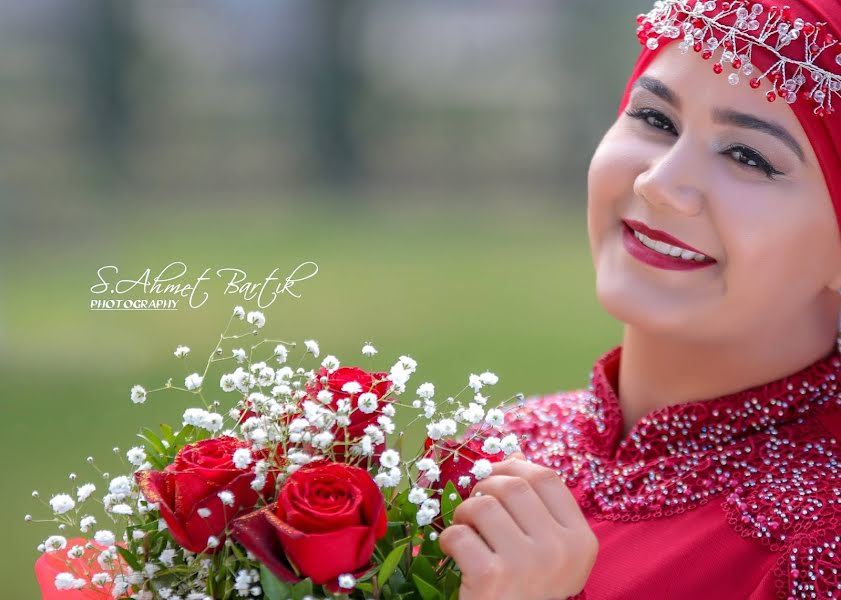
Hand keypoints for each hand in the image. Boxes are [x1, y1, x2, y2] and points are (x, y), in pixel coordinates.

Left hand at [438, 452, 597, 599]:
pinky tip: (455, 552)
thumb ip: (539, 508)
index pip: (548, 478)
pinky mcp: (492, 578)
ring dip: (464, 512)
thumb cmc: (532, 591)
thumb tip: (516, 457)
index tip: (496, 474)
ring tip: (465, 528)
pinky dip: (449, 538)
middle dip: (484, 487)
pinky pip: (459, 535)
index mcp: (580, 540)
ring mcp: (527, 563)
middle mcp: (559, 549)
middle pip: (513, 486)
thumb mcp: (551, 552)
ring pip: (483, 505)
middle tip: (475, 505)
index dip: (515, 468)